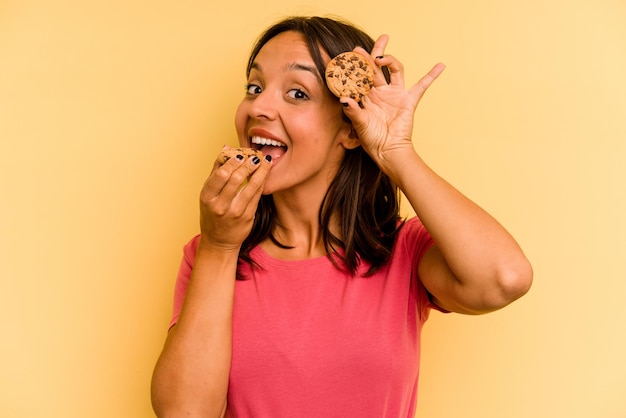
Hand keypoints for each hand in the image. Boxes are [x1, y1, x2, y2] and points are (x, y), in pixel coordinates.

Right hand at [198, 151, 270, 252]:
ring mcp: (235, 212)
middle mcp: (220, 205)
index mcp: (207, 197)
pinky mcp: (248, 216)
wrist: (219, 242)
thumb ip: (216, 171)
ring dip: (260, 170)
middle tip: (255, 155)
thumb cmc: (212, 214)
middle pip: (236, 177)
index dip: (232, 161)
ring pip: (251, 185)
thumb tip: (226, 148)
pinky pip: (257, 195)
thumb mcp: (208, 194)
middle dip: (248, 163)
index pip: (220, 174)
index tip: (240, 153)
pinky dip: (262, 181)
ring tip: (264, 160)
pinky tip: (265, 173)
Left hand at [341, 35, 444, 174]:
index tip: (352, 53)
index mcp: (366, 95)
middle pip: (376, 67)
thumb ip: (353, 110)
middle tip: (371, 41)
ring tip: (381, 57)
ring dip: (389, 59)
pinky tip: (440, 65)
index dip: (357, 65)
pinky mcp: (408, 100)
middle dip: (373, 52)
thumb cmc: (371, 139)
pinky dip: (431, 76)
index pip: (361, 75)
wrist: (388, 151)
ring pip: (394, 69)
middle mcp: (380, 91)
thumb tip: (343, 99)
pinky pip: (422, 86)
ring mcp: (395, 94)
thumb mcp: (359, 123)